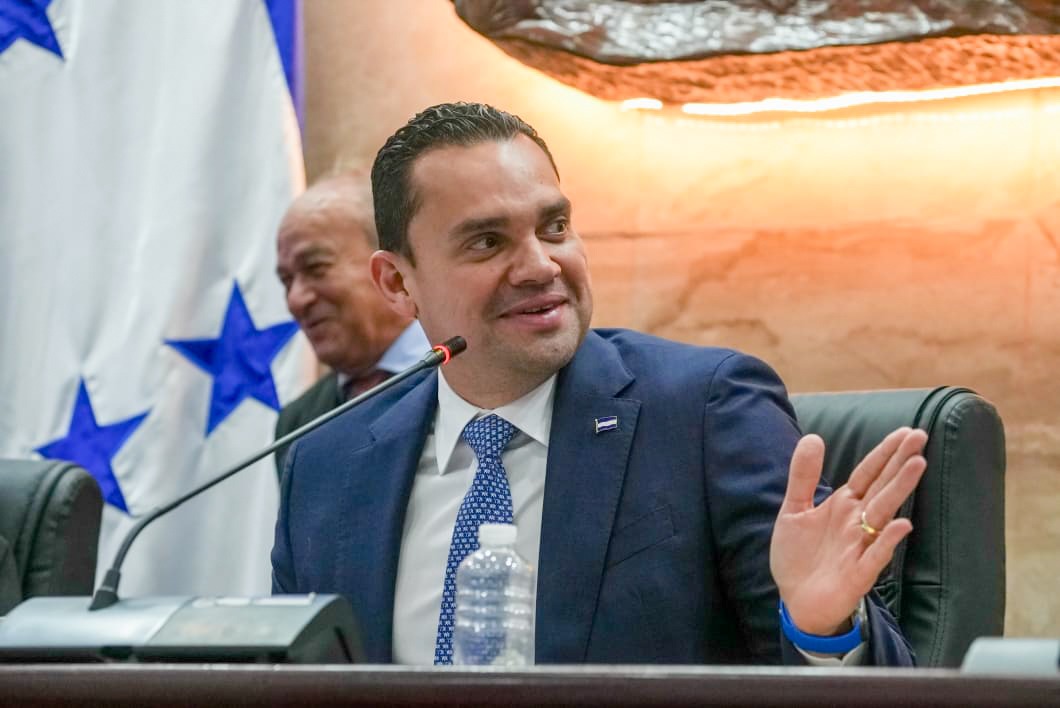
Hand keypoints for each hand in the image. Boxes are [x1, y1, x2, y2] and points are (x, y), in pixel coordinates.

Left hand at [769, 427, 926, 635]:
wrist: (794, 601)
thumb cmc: (799, 556)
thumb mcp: (793, 510)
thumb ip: (803, 476)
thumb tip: (813, 437)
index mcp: (843, 505)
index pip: (868, 473)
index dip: (884, 453)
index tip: (906, 432)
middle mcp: (856, 522)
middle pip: (882, 487)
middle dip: (900, 463)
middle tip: (921, 436)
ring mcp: (860, 547)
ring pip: (883, 514)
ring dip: (900, 490)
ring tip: (917, 464)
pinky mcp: (858, 574)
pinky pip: (876, 556)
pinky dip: (887, 541)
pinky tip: (902, 525)